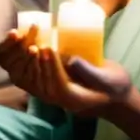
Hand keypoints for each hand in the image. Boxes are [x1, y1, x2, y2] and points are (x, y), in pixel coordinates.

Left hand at [0, 27, 134, 116]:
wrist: (112, 94)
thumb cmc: (114, 86)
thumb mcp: (108, 80)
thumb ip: (90, 72)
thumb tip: (71, 60)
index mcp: (72, 98)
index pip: (57, 85)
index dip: (51, 67)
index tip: (48, 48)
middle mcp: (57, 96)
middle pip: (39, 82)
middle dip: (35, 61)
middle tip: (35, 42)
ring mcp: (51, 90)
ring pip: (30, 79)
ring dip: (26, 60)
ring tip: (28, 41)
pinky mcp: (48, 80)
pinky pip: (30, 74)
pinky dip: (25, 60)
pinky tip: (25, 42)